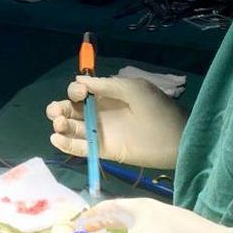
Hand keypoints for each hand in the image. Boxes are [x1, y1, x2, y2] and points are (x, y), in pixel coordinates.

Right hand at [46, 76, 186, 168]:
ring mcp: (101, 132)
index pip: (81, 92)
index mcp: (107, 95)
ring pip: (73, 128)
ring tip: (58, 124)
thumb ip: (106, 85)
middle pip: (72, 110)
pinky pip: (81, 148)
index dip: (75, 92)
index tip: (80, 94)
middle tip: (56, 112)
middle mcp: (100, 113)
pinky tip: (56, 139)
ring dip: (61, 125)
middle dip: (60, 108)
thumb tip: (79, 81)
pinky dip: (67, 144)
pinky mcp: (104, 151)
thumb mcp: (133, 89)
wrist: (177, 138)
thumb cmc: (157, 109)